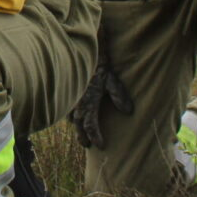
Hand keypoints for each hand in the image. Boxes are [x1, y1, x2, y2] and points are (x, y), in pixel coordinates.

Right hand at [70, 30, 132, 149]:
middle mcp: (76, 103)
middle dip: (82, 136)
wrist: (80, 50)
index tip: (100, 146)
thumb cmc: (98, 64)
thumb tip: (129, 112)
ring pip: (71, 117)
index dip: (95, 137)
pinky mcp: (67, 91)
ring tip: (80, 131)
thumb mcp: (111, 79)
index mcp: (88, 102)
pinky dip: (71, 114)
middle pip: (78, 126)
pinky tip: (73, 115)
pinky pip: (67, 107)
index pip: (90, 126)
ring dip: (76, 125)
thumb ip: (119, 96)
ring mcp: (70, 97)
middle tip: (87, 145)